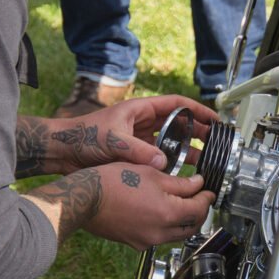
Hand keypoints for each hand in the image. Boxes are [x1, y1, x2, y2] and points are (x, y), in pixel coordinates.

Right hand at [24, 165, 214, 249]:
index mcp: (168, 214)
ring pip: (176, 234)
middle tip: (200, 198)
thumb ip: (180, 183)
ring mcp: (146, 241)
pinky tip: (160, 212)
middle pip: (191, 226)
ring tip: (181, 204)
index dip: (207, 197)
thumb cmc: (113, 181)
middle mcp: (160, 233)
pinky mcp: (134, 243)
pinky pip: (158, 237)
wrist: (84, 198)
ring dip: (183, 221)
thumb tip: (198, 184)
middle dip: (199, 212)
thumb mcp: (151, 174)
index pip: (199, 209)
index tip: (208, 189)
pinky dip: (165, 226)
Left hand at [85, 95, 216, 169]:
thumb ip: (138, 151)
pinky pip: (158, 157)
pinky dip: (170, 164)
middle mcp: (143, 122)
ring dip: (186, 150)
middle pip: (178, 124)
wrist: (62, 151)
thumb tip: (162, 162)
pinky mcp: (134, 154)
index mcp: (141, 110)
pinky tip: (179, 174)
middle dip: (198, 132)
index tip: (215, 119)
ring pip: (170, 142)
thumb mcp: (112, 141)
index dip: (198, 110)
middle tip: (216, 144)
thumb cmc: (83, 136)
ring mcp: (139, 139)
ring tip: (204, 161)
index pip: (177, 105)